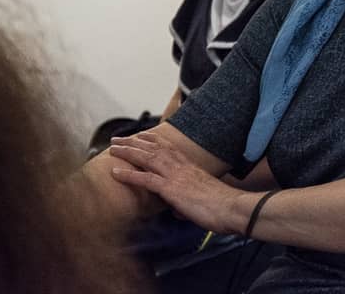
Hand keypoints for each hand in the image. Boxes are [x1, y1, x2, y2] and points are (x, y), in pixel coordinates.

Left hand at [109, 131, 241, 233]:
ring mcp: (176, 175)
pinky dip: (129, 175)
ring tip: (112, 148)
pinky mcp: (171, 188)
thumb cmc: (221, 206)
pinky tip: (115, 172)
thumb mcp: (202, 197)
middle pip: (153, 148)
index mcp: (190, 166)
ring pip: (147, 158)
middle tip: (118, 138)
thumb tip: (178, 209)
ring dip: (127, 152)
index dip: (152, 140)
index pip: (168, 147)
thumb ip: (187, 201)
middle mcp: (182, 166)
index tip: (140, 135)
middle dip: (134, 142)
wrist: (232, 208)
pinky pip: (146, 179)